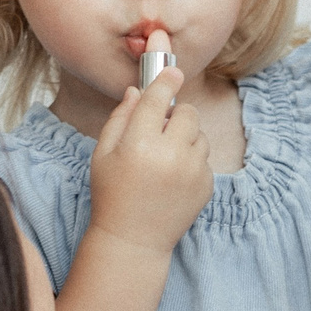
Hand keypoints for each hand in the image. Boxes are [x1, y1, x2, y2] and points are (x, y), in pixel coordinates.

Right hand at [86, 64, 211, 253]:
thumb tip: (138, 90)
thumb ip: (120, 118)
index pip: (159, 98)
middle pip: (187, 113)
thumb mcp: (103, 154)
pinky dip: (192, 161)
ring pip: (199, 135)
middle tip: (160, 131)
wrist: (133, 240)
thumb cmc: (112, 194)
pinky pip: (205, 158)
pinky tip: (172, 178)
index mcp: (140, 144)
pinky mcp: (207, 186)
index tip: (173, 71)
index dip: (167, 79)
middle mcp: (171, 155)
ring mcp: (193, 172)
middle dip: (175, 116)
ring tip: (164, 159)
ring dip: (185, 139)